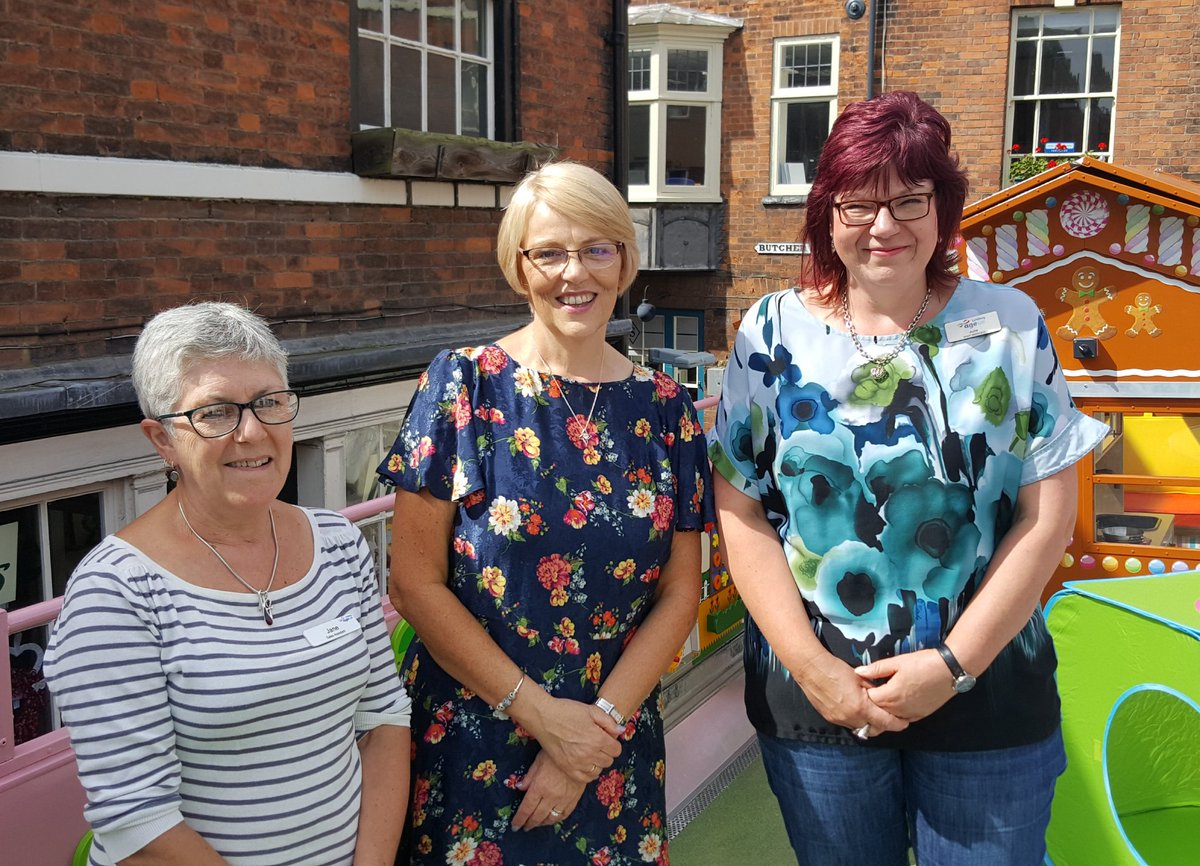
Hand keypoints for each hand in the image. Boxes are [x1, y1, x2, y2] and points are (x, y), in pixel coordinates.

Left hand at [511, 751, 587, 830]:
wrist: (579, 755)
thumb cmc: (556, 755)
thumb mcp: (538, 761)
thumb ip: (528, 777)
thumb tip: (520, 788)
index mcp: (539, 787)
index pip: (526, 808)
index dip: (519, 819)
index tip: (515, 826)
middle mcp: (550, 797)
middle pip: (537, 816)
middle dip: (529, 824)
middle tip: (524, 827)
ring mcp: (563, 800)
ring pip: (550, 818)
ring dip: (542, 823)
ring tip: (536, 824)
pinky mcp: (574, 800)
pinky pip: (564, 815)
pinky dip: (556, 819)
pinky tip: (552, 819)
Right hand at [522, 695, 622, 782]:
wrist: (544, 717)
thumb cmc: (567, 711)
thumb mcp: (591, 710)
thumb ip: (609, 722)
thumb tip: (621, 731)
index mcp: (598, 739)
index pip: (617, 750)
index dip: (613, 743)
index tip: (606, 738)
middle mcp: (590, 754)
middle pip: (609, 761)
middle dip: (606, 752)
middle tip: (597, 744)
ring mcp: (578, 763)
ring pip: (598, 770)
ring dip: (597, 762)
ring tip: (589, 752)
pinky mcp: (567, 768)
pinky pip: (585, 778)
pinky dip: (588, 773)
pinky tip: (584, 763)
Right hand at [793, 654, 908, 736]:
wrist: (811, 669)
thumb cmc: (836, 669)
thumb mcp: (860, 678)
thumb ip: (872, 690)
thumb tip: (880, 696)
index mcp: (861, 707)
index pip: (885, 722)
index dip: (897, 724)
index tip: (904, 722)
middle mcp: (850, 718)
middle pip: (873, 729)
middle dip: (882, 725)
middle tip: (888, 717)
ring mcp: (839, 720)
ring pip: (859, 727)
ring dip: (867, 722)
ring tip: (870, 712)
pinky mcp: (830, 718)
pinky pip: (847, 723)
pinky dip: (854, 719)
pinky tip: (853, 708)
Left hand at [855, 649, 954, 722]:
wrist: (950, 671)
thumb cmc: (923, 663)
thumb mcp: (897, 662)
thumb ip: (876, 669)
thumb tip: (858, 672)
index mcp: (890, 695)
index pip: (868, 700)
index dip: (864, 691)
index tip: (863, 684)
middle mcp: (899, 709)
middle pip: (877, 711)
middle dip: (872, 702)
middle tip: (872, 689)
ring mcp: (910, 715)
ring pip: (890, 717)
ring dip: (884, 709)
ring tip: (884, 695)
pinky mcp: (920, 716)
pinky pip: (903, 719)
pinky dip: (897, 713)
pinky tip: (897, 702)